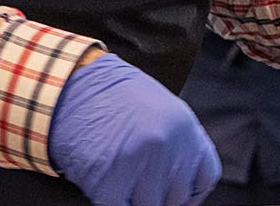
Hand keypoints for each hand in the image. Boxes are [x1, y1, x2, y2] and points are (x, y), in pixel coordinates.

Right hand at [47, 54, 217, 205]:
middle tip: (139, 183)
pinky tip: (106, 183)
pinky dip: (113, 200)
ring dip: (134, 198)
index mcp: (185, 128)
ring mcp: (140, 163)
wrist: (74, 85)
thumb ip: (179, 145)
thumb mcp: (162, 110)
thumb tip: (184, 184)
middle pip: (177, 198)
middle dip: (159, 195)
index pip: (205, 178)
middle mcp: (168, 146)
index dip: (191, 193)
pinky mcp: (110, 178)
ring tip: (121, 177)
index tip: (176, 195)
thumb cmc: (116, 98)